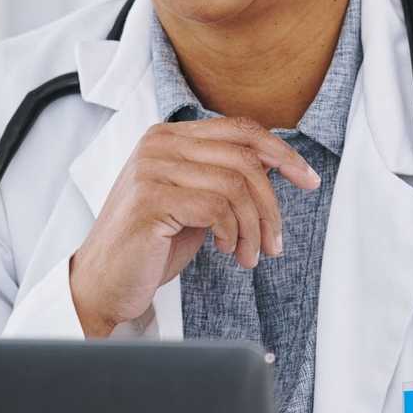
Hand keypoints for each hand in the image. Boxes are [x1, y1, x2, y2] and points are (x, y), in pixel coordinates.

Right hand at [69, 116, 320, 337]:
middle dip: (271, 204)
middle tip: (275, 242)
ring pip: (235, 185)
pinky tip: (226, 250)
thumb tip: (278, 165)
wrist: (103, 282)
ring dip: (253, 227)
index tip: (308, 179)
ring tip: (249, 255)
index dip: (282, 153)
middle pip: (244, 157)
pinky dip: (232, 234)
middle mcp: (158, 144)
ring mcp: (151, 169)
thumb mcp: (195, 203)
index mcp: (170, 136)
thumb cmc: (150, 246)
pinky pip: (216, 208)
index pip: (240, 129)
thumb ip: (224, 179)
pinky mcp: (150, 200)